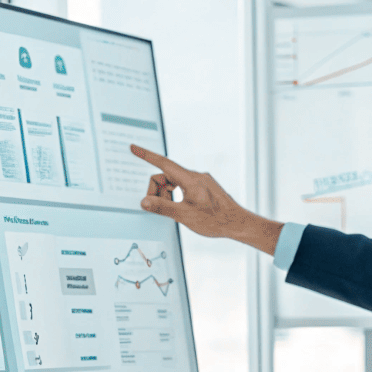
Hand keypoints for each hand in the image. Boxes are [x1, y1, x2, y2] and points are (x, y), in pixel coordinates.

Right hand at [131, 144, 283, 253]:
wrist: (238, 223)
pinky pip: (183, 187)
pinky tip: (183, 210)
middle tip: (160, 209)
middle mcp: (196, 176)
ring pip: (174, 183)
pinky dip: (177, 196)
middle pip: (166, 176)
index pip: (163, 163)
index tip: (133, 148)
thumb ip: (162, 207)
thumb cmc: (215, 220)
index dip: (146, 155)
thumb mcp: (185, 216)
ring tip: (176, 212)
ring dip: (168, 195)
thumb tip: (144, 202)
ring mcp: (201, 181)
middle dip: (158, 191)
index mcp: (190, 179)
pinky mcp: (204, 188)